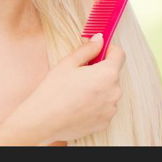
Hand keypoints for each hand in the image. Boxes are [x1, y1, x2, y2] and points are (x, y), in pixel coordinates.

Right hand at [2, 33, 125, 143]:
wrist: (43, 121)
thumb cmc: (53, 92)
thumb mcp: (68, 63)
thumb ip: (88, 49)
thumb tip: (99, 39)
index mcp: (107, 74)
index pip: (119, 54)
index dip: (108, 49)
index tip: (98, 52)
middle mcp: (114, 92)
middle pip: (113, 73)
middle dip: (100, 70)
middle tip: (80, 74)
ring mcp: (110, 109)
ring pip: (108, 91)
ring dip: (99, 88)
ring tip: (77, 92)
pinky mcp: (105, 122)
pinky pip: (104, 106)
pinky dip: (96, 104)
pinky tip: (78, 104)